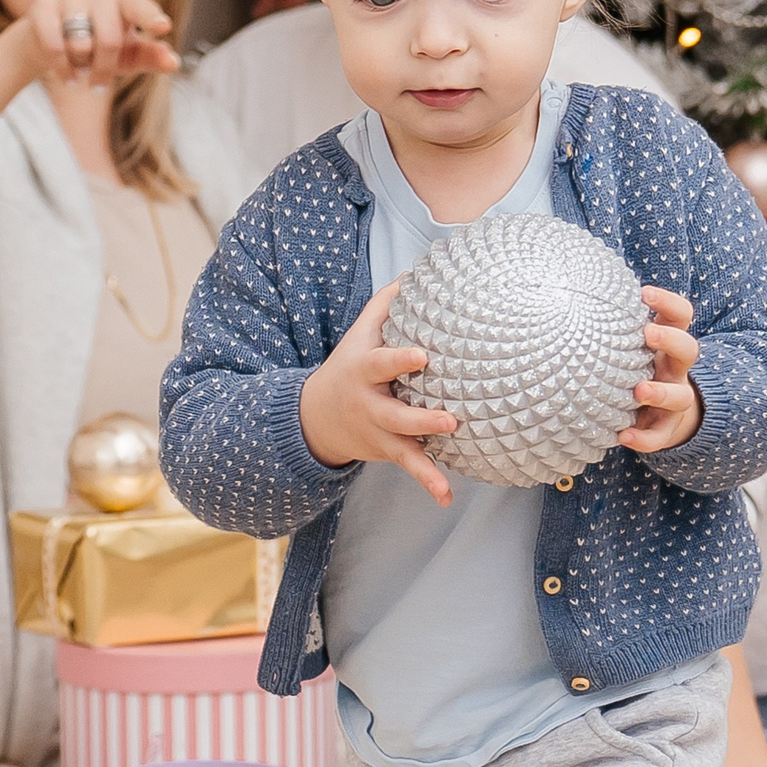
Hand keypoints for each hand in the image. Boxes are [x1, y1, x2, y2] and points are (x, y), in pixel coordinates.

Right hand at [17, 0, 179, 91]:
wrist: (50, 44)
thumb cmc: (98, 47)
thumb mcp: (127, 55)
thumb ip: (151, 57)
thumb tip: (173, 62)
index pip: (138, 6)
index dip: (149, 17)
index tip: (163, 27)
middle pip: (109, 37)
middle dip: (105, 68)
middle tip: (99, 85)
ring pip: (81, 43)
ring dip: (81, 64)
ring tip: (80, 64)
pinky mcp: (42, 6)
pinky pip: (55, 45)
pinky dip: (62, 67)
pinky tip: (67, 75)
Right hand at [298, 279, 459, 505]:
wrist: (316, 416)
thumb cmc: (351, 365)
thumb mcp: (361, 333)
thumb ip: (386, 304)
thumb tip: (417, 270)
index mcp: (363, 370)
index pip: (381, 363)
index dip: (400, 360)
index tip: (424, 355)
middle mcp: (369, 404)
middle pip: (394, 414)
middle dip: (420, 419)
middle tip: (450, 419)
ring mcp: (377, 432)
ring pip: (402, 448)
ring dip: (425, 462)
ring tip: (446, 476)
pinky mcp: (387, 451)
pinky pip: (409, 467)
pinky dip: (428, 482)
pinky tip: (446, 496)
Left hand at [618, 285, 702, 452]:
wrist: (662, 415)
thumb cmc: (634, 369)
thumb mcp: (630, 346)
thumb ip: (612, 328)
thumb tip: (568, 297)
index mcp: (667, 344)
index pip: (680, 316)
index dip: (668, 303)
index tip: (644, 293)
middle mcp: (675, 369)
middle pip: (688, 349)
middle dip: (669, 340)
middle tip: (646, 333)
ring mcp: (674, 400)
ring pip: (681, 396)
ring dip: (661, 392)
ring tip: (639, 390)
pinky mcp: (665, 429)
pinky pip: (659, 435)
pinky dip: (644, 438)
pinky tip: (624, 436)